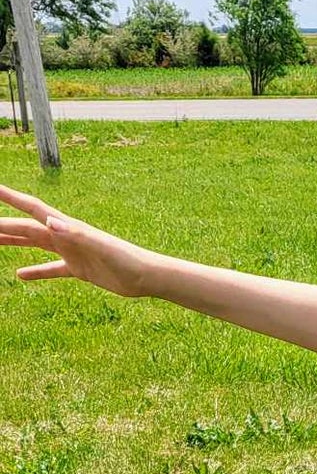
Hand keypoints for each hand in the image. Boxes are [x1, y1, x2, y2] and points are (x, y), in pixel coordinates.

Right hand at [0, 182, 155, 296]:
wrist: (146, 276)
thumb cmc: (126, 259)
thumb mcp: (99, 246)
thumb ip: (74, 233)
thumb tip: (49, 222)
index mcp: (67, 227)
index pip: (32, 208)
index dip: (10, 197)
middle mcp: (66, 236)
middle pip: (27, 228)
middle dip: (4, 225)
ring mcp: (72, 252)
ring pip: (35, 244)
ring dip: (14, 241)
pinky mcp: (79, 269)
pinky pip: (51, 269)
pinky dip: (35, 272)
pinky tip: (21, 275)